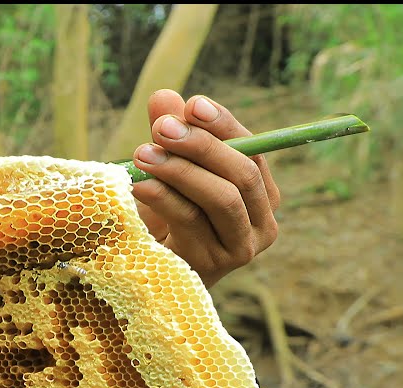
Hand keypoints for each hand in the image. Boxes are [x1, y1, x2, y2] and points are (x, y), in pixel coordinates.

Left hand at [129, 89, 281, 287]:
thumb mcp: (168, 173)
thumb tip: (164, 95)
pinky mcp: (215, 264)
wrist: (152, 277)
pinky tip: (139, 186)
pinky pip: (192, 222)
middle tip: (161, 128)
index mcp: (261, 192)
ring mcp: (242, 246)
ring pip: (221, 197)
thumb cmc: (166, 221)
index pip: (253, 149)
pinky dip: (165, 199)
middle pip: (241, 172)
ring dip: (180, 170)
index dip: (224, 124)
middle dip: (200, 145)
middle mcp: (262, 220)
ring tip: (143, 155)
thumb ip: (170, 135)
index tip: (193, 103)